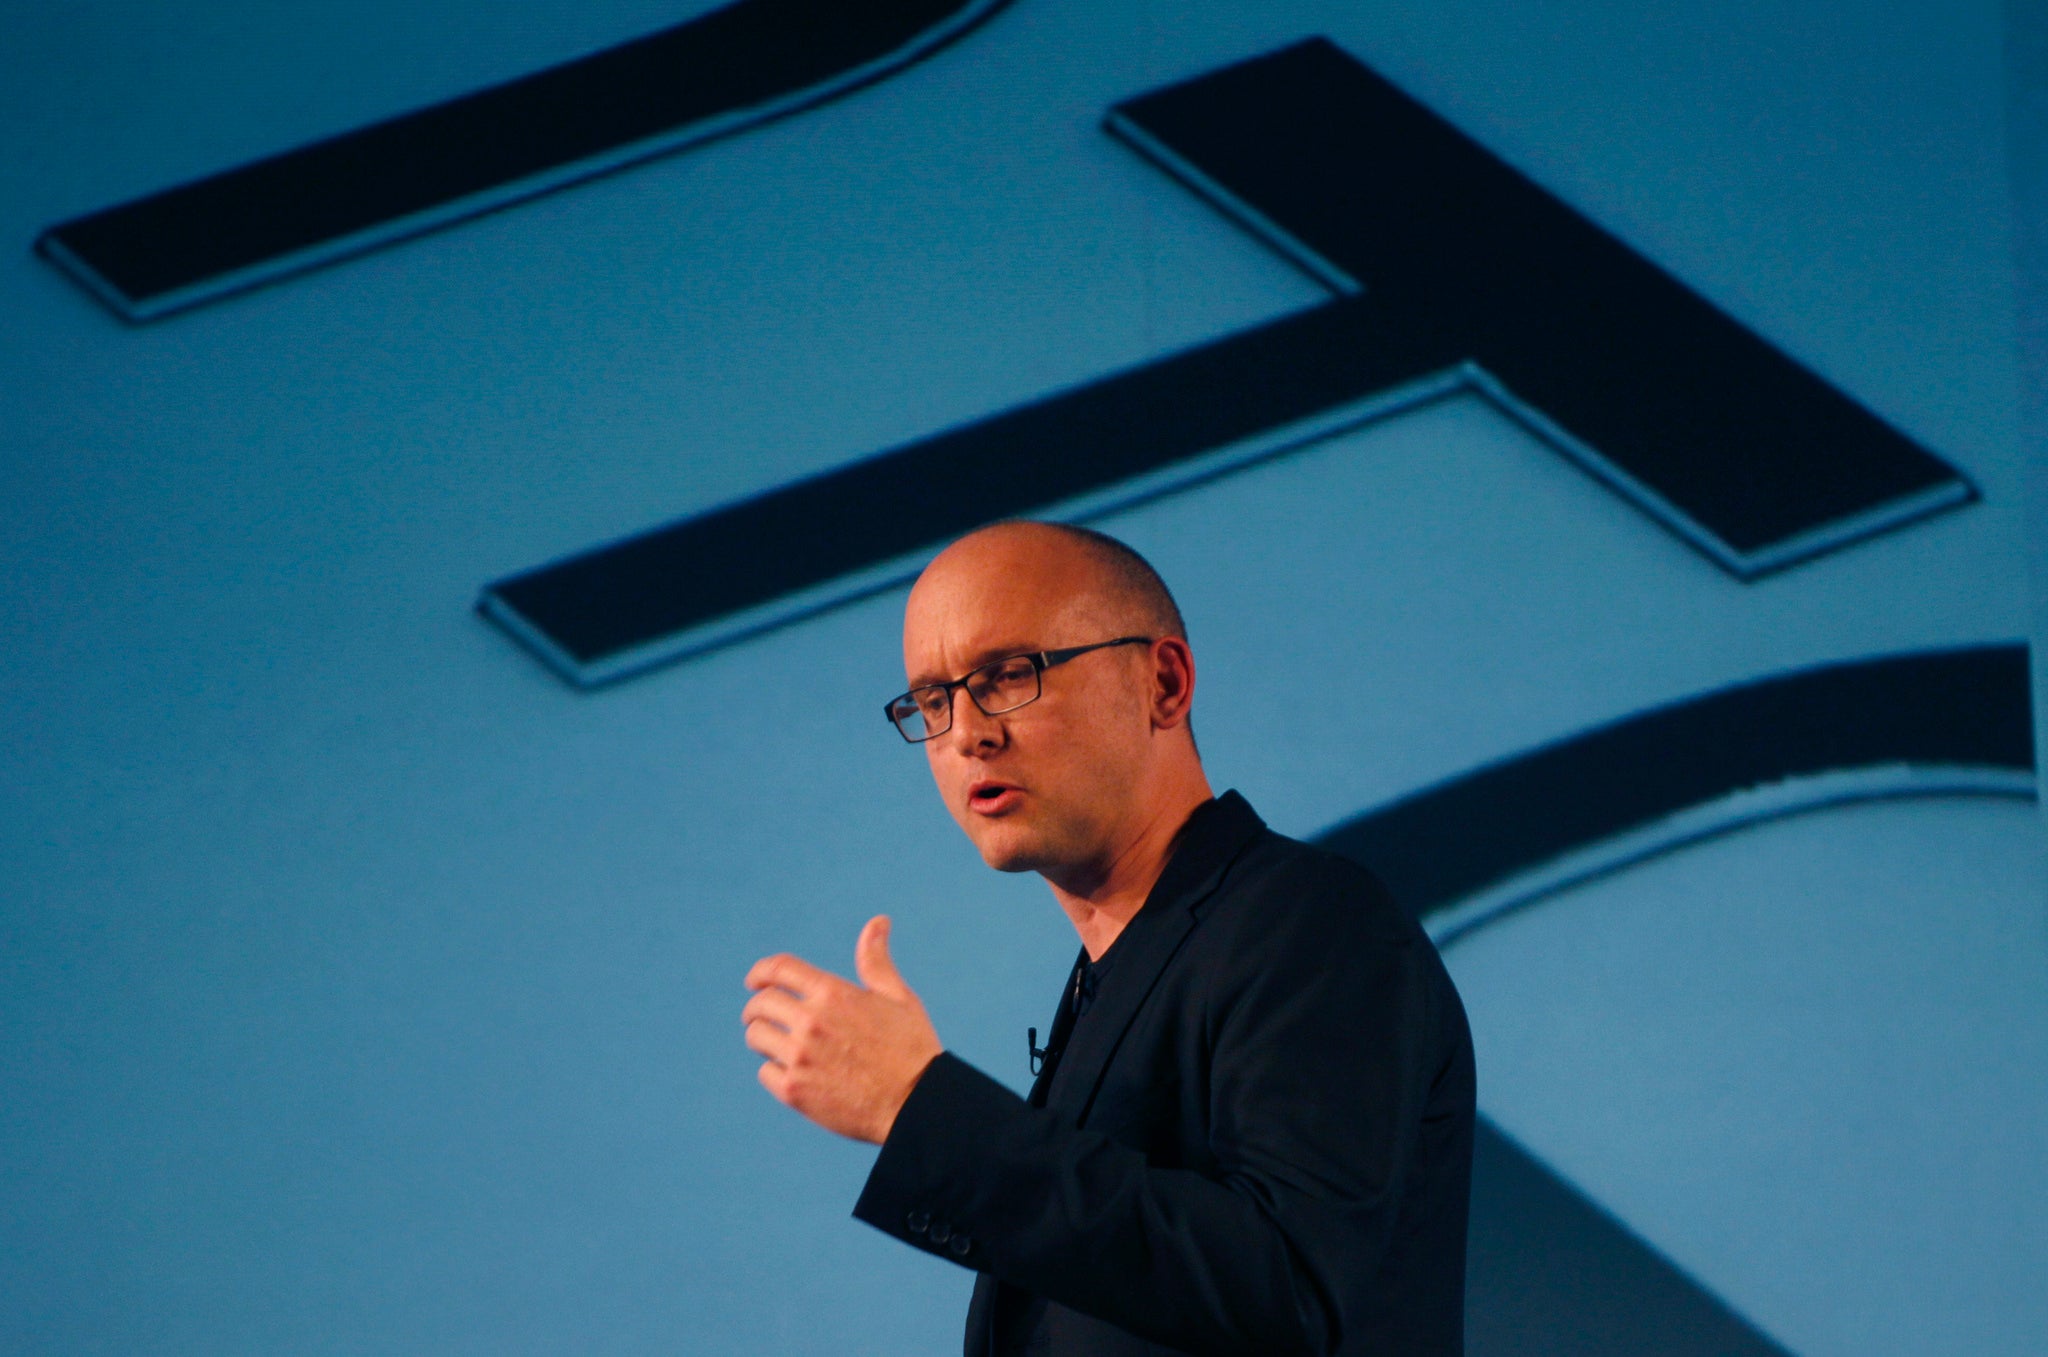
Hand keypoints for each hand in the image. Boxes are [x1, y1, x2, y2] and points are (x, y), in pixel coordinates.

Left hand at [743, 915, 942, 1143]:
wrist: (917, 1105)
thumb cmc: (912, 1049)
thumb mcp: (898, 998)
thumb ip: (876, 960)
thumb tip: (878, 921)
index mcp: (833, 993)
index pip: (779, 969)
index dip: (761, 972)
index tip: (754, 981)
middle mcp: (811, 1022)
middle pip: (761, 1004)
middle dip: (757, 1007)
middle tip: (759, 1016)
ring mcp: (800, 1057)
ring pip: (757, 1037)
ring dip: (762, 1036)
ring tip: (774, 1043)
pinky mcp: (794, 1091)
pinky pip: (765, 1072)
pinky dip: (773, 1070)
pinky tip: (791, 1072)